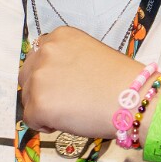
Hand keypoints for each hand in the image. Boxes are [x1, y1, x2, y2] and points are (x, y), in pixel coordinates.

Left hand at [18, 26, 146, 140]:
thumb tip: (55, 79)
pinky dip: (44, 125)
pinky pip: (30, 119)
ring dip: (43, 108)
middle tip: (66, 102)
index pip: (38, 57)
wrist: (133, 99)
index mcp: (60, 37)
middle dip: (41, 91)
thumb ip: (67, 60)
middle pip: (27, 76)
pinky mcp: (39, 103)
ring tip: (71, 112)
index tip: (64, 86)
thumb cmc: (121, 81)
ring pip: (27, 98)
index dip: (49, 75)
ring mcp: (39, 77)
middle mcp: (45, 52)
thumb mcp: (90, 54)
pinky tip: (67, 122)